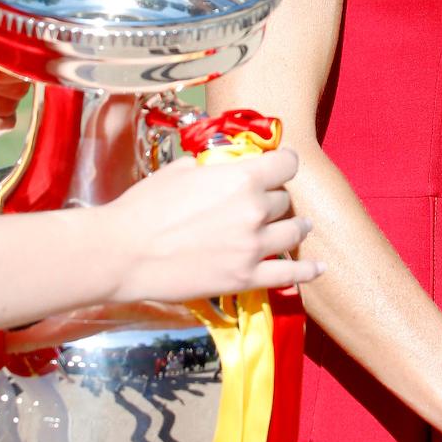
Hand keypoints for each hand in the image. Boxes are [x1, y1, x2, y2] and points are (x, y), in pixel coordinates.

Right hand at [102, 150, 322, 301]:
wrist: (122, 253)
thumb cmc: (145, 206)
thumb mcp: (181, 170)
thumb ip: (211, 166)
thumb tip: (218, 165)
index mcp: (242, 177)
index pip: (287, 163)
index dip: (284, 163)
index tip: (280, 166)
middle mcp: (255, 210)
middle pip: (284, 200)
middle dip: (275, 198)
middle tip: (262, 203)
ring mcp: (252, 247)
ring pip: (292, 232)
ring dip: (294, 227)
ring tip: (297, 227)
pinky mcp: (244, 278)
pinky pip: (288, 275)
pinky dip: (307, 271)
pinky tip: (319, 267)